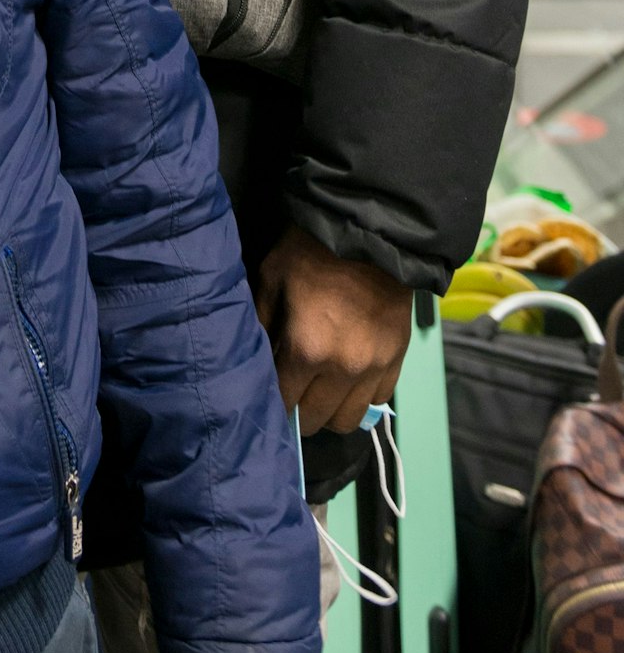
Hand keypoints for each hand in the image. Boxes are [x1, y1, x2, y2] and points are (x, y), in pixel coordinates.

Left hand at [256, 223, 411, 435]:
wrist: (371, 232)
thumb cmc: (312, 251)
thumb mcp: (271, 278)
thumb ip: (261, 323)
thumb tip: (254, 358)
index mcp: (305, 350)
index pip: (284, 402)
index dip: (273, 401)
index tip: (269, 393)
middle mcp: (342, 369)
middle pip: (315, 419)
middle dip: (298, 411)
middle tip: (293, 392)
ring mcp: (374, 368)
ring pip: (348, 419)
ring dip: (330, 410)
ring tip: (321, 390)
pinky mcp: (397, 360)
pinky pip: (377, 399)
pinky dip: (360, 395)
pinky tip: (348, 376)